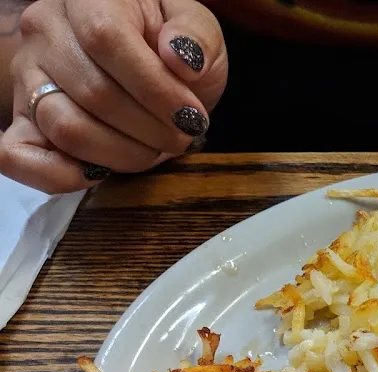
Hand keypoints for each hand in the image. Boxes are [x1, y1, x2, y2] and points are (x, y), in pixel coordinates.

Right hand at [0, 0, 226, 192]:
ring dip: (123, 154)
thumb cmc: (172, 48)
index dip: (154, 88)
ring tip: (154, 147)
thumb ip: (195, 35)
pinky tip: (101, 172)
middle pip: (92, 92)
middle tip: (181, 134)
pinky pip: (17, 156)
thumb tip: (180, 57)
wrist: (150, 69)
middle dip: (151, 128)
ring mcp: (28, 77)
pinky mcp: (21, 120)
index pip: (106, 39)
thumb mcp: (198, 29)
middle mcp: (45, 31)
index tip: (191, 116)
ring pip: (65, 127)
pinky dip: (60, 175)